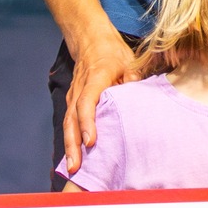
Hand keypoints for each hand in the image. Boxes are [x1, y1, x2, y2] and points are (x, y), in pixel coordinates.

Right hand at [63, 29, 137, 174]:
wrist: (91, 40)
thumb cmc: (113, 53)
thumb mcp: (129, 62)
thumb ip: (133, 80)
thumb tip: (139, 102)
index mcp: (95, 78)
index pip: (87, 103)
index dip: (88, 123)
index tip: (91, 141)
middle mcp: (80, 89)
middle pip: (72, 119)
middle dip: (73, 144)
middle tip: (76, 166)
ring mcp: (73, 96)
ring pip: (68, 124)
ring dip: (69, 146)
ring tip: (72, 168)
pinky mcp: (72, 101)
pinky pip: (69, 123)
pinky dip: (70, 139)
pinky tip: (74, 156)